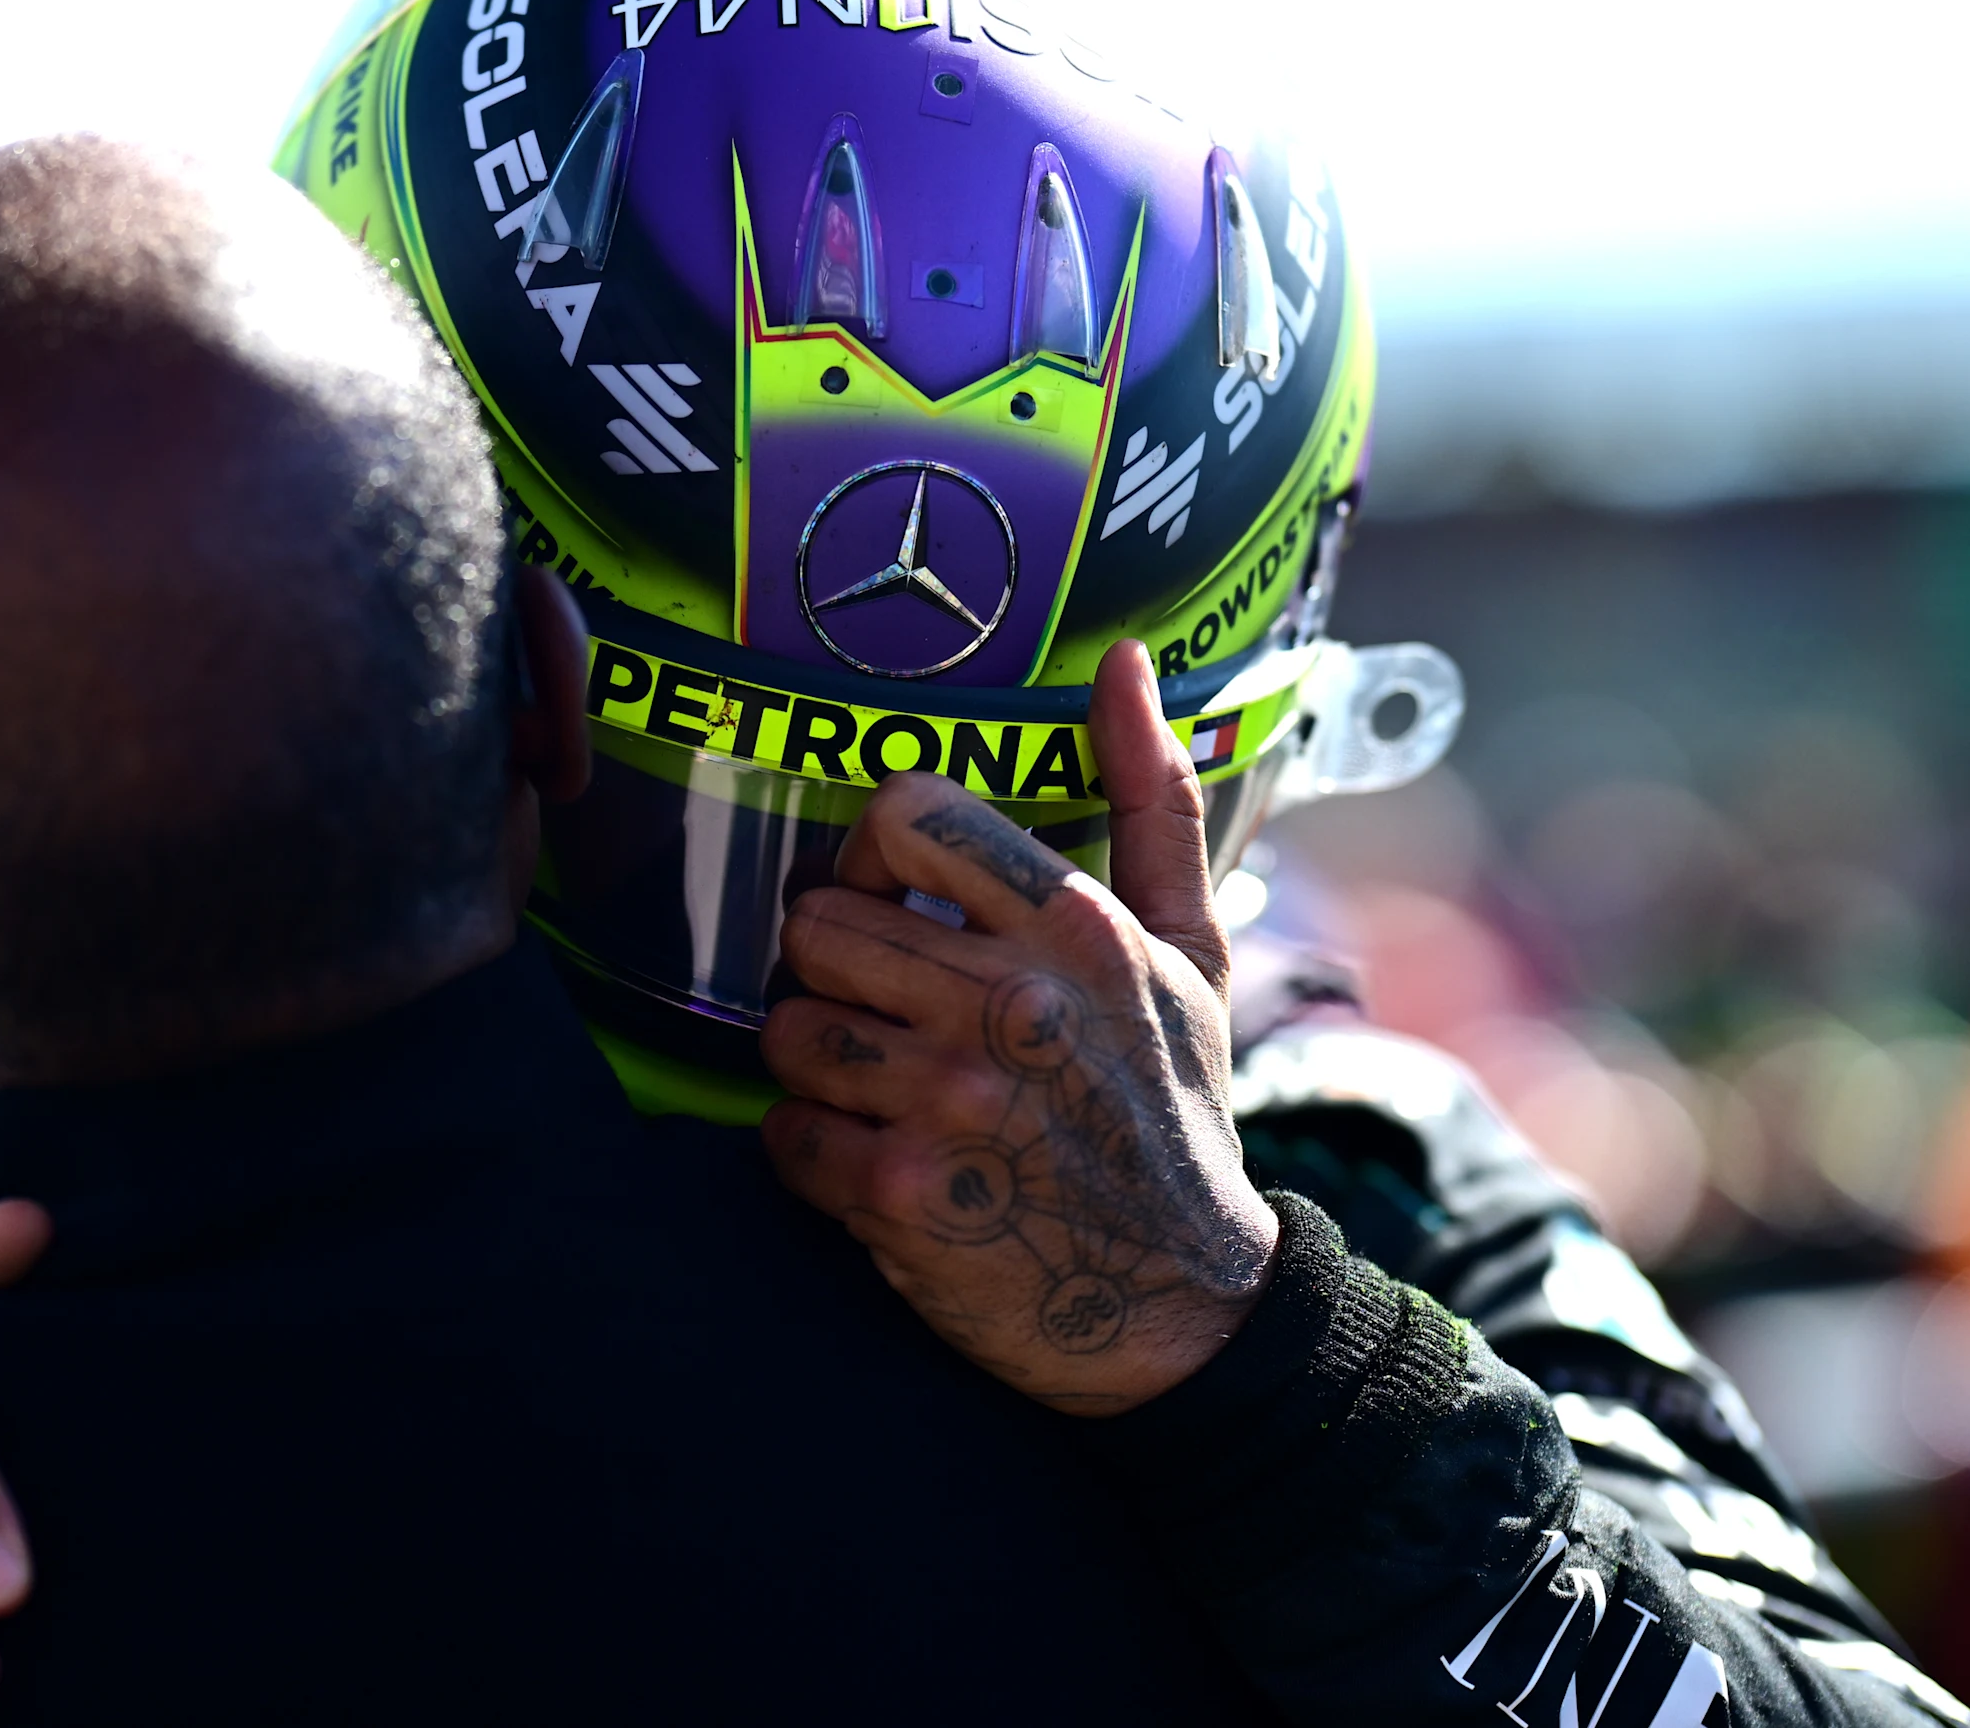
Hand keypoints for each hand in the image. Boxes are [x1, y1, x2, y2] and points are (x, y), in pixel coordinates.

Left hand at [758, 639, 1275, 1412]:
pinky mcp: (899, 1194)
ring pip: (786, 1025)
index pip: (902, 814)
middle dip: (839, 972)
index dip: (873, 860)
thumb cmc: (1173, 1113)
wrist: (1187, 1310)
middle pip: (819, 922)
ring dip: (818, 1065)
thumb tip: (1129, 660)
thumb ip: (1152, 801)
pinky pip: (780, 1132)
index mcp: (1077, 927)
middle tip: (891, 1018)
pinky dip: (811, 1155)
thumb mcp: (1189, 954)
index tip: (899, 908)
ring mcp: (952, 1100)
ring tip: (886, 1093)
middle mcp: (1014, 1001)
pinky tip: (878, 1165)